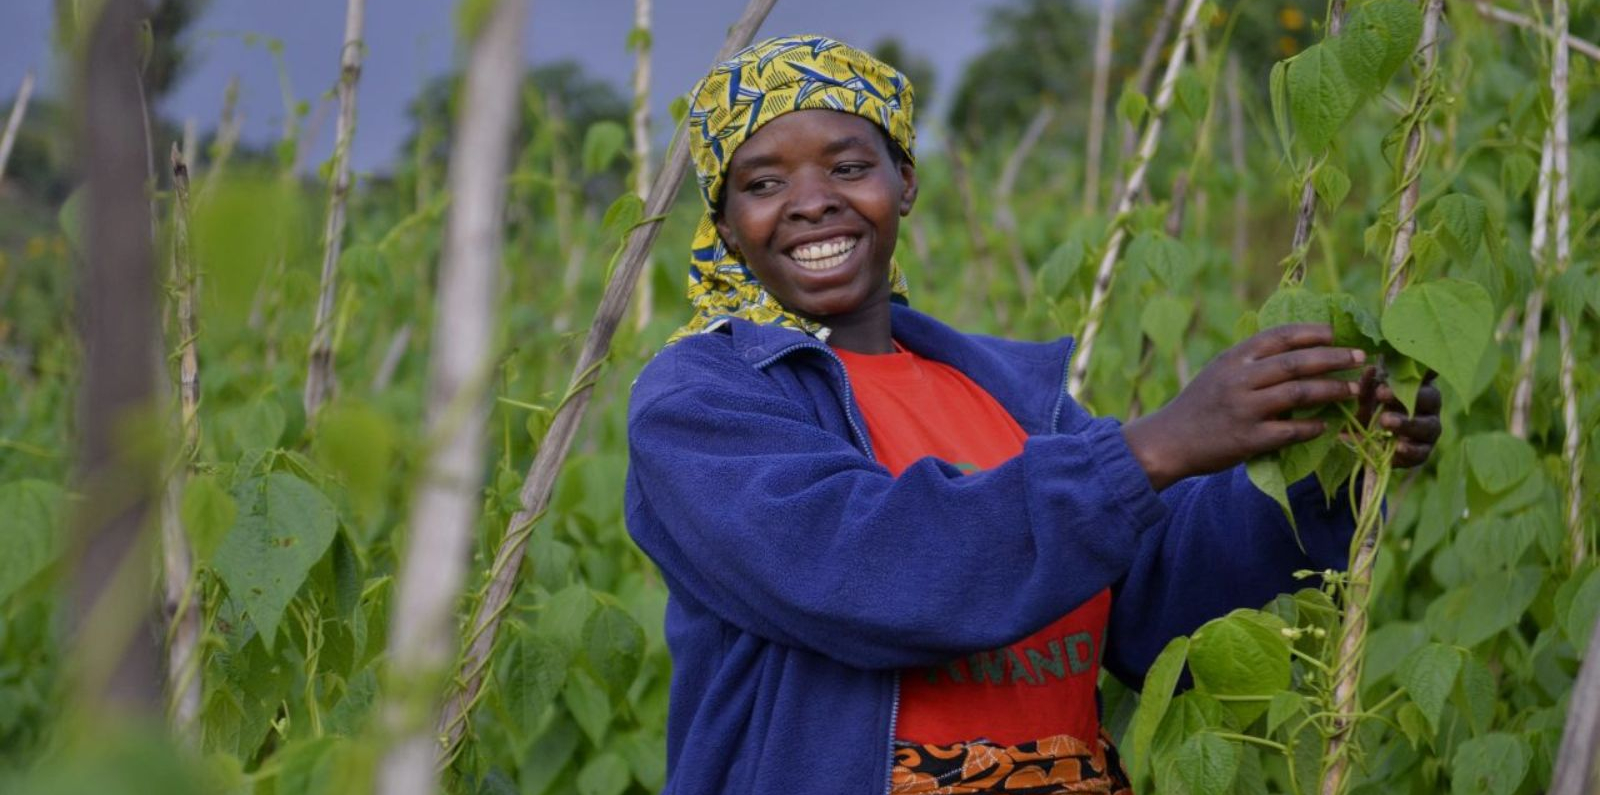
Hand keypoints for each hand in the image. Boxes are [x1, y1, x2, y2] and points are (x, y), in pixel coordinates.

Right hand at [1122, 324, 1365, 489]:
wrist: (1168, 440)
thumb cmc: (1199, 404)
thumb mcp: (1219, 372)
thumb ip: (1252, 362)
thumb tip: (1298, 350)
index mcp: (1233, 358)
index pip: (1280, 336)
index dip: (1313, 333)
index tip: (1337, 333)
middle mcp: (1239, 379)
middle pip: (1296, 362)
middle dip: (1334, 358)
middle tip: (1360, 358)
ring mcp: (1244, 409)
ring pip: (1299, 394)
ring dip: (1332, 390)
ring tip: (1354, 390)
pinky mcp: (1248, 440)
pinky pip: (1291, 431)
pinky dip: (1313, 427)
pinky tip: (1327, 424)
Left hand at [1355, 367, 1440, 467]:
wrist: (1366, 443)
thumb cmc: (1372, 410)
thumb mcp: (1366, 398)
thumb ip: (1368, 385)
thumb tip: (1370, 369)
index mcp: (1419, 387)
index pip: (1429, 374)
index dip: (1428, 369)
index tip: (1420, 366)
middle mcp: (1430, 406)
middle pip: (1431, 398)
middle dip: (1408, 396)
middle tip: (1381, 394)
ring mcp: (1429, 429)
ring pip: (1428, 425)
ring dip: (1407, 423)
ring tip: (1384, 421)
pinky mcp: (1423, 451)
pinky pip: (1422, 451)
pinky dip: (1410, 450)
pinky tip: (1397, 447)